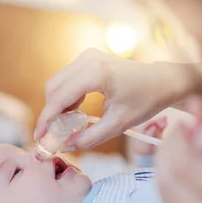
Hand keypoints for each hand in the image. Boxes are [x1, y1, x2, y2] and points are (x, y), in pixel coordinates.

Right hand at [34, 49, 194, 149]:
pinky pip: (67, 79)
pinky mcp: (88, 58)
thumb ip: (90, 137)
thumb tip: (65, 146)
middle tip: (55, 134)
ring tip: (68, 125)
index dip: (47, 119)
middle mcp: (88, 60)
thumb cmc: (145, 100)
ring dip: (58, 105)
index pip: (60, 97)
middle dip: (51, 112)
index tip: (39, 137)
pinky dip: (66, 96)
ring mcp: (87, 56)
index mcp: (96, 74)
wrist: (162, 80)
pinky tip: (76, 112)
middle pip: (53, 88)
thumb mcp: (119, 124)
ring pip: (57, 83)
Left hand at [154, 98, 201, 202]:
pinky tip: (183, 167)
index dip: (181, 137)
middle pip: (170, 177)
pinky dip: (171, 181)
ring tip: (182, 148)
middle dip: (170, 148)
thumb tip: (195, 105)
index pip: (188, 162)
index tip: (190, 122)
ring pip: (165, 192)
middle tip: (182, 133)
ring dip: (165, 164)